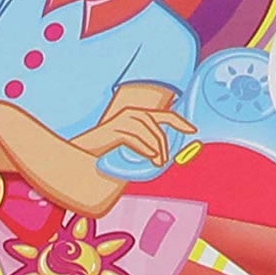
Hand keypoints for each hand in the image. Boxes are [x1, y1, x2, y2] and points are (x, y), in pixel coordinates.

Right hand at [73, 108, 193, 168]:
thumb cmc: (108, 149)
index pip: (164, 115)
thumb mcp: (131, 144)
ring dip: (155, 147)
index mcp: (138, 114)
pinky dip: (144, 147)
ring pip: (147, 129)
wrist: (82, 152)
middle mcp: (131, 113)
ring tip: (158, 162)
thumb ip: (146, 145)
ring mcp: (122, 119)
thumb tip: (164, 155)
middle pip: (156, 123)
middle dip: (164, 142)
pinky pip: (134, 136)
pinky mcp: (113, 129)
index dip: (180, 121)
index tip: (193, 130)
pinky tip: (149, 157)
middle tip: (165, 161)